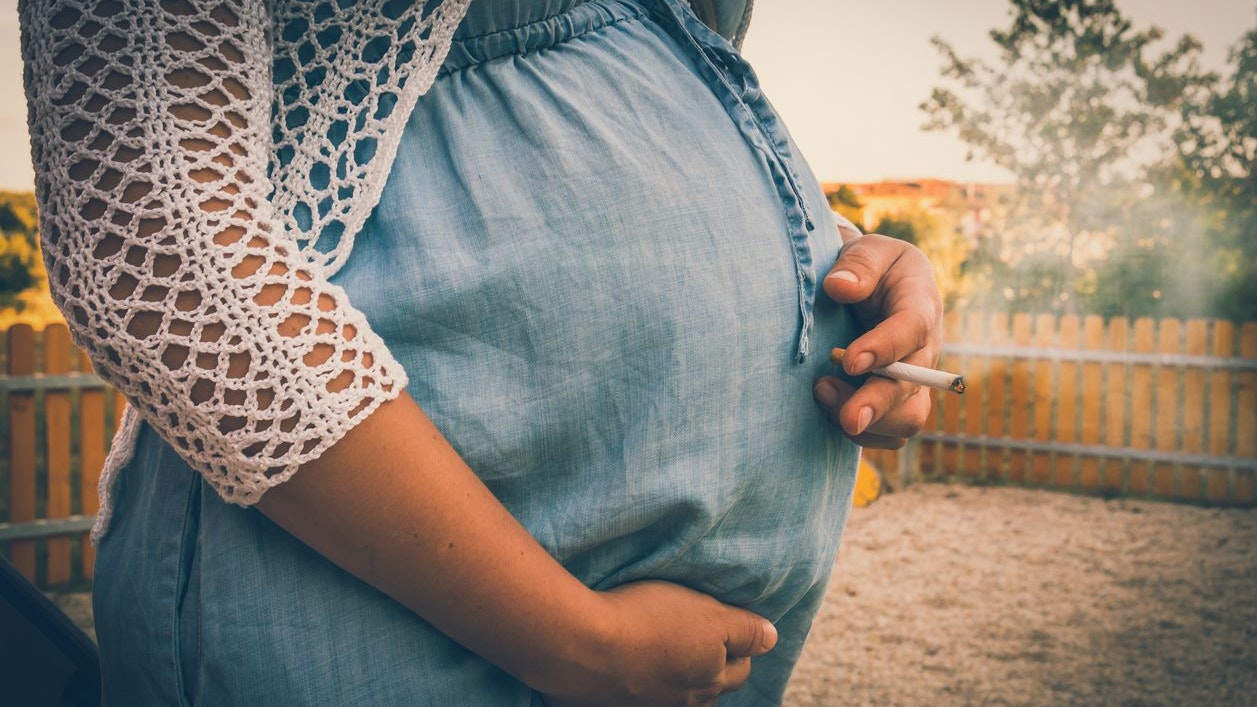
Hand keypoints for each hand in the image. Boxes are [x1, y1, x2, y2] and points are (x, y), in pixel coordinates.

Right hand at [539, 580, 777, 706]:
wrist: (580, 646)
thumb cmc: (647, 620)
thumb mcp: (707, 613)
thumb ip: (744, 629)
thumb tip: (772, 638)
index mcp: (711, 679)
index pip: (740, 666)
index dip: (737, 642)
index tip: (722, 622)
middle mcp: (684, 701)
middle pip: (710, 686)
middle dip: (712, 664)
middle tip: (696, 636)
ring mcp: (649, 706)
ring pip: (677, 694)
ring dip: (676, 674)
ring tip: (663, 648)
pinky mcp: (617, 704)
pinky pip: (642, 695)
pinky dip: (644, 680)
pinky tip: (632, 662)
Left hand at [813, 231, 942, 448]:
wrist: (871, 288)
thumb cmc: (869, 267)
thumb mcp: (868, 251)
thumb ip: (858, 264)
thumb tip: (839, 287)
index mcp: (920, 304)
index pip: (911, 329)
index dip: (884, 348)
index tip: (849, 361)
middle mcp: (924, 348)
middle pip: (912, 386)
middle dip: (878, 403)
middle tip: (847, 417)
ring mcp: (913, 380)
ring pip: (906, 418)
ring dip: (866, 419)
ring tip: (821, 392)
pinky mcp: (896, 402)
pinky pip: (890, 434)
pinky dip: (862, 435)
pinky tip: (829, 411)